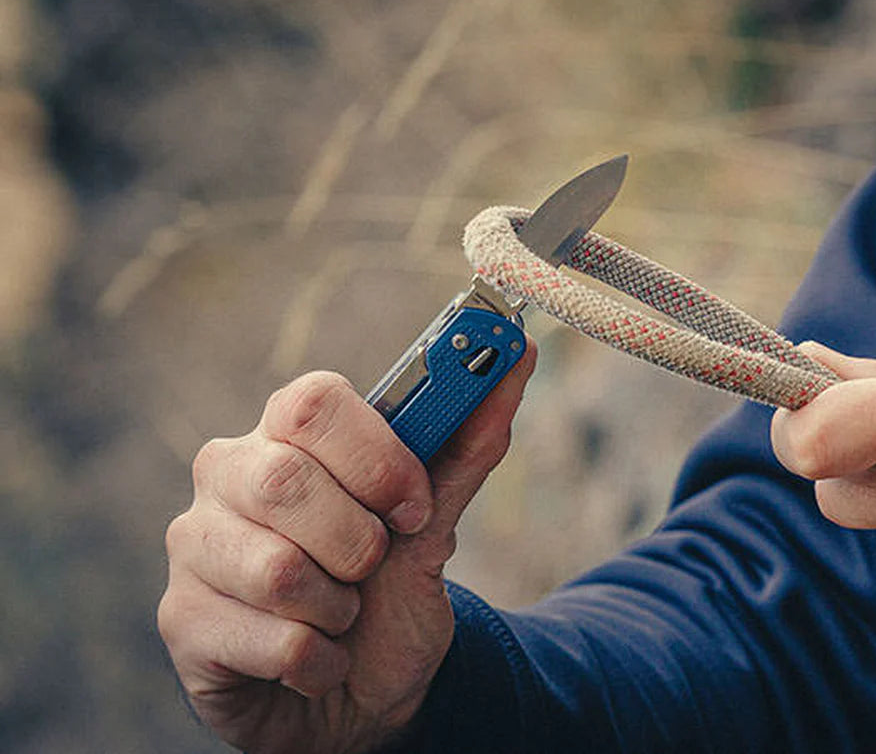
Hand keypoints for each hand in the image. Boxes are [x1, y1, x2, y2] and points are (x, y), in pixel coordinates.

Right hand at [158, 345, 535, 753]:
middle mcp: (227, 475)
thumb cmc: (387, 597)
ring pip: (277, 569)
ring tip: (340, 615)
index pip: (313, 402)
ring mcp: (194, 546)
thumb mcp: (433, 523)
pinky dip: (321, 663)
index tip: (415, 503)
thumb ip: (466, 443)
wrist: (362, 698)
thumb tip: (521, 353)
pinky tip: (314, 661)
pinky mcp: (180, 621)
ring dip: (339, 610)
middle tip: (373, 568)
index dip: (375, 455)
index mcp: (286, 435)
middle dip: (359, 542)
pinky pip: (275, 642)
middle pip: (286, 481)